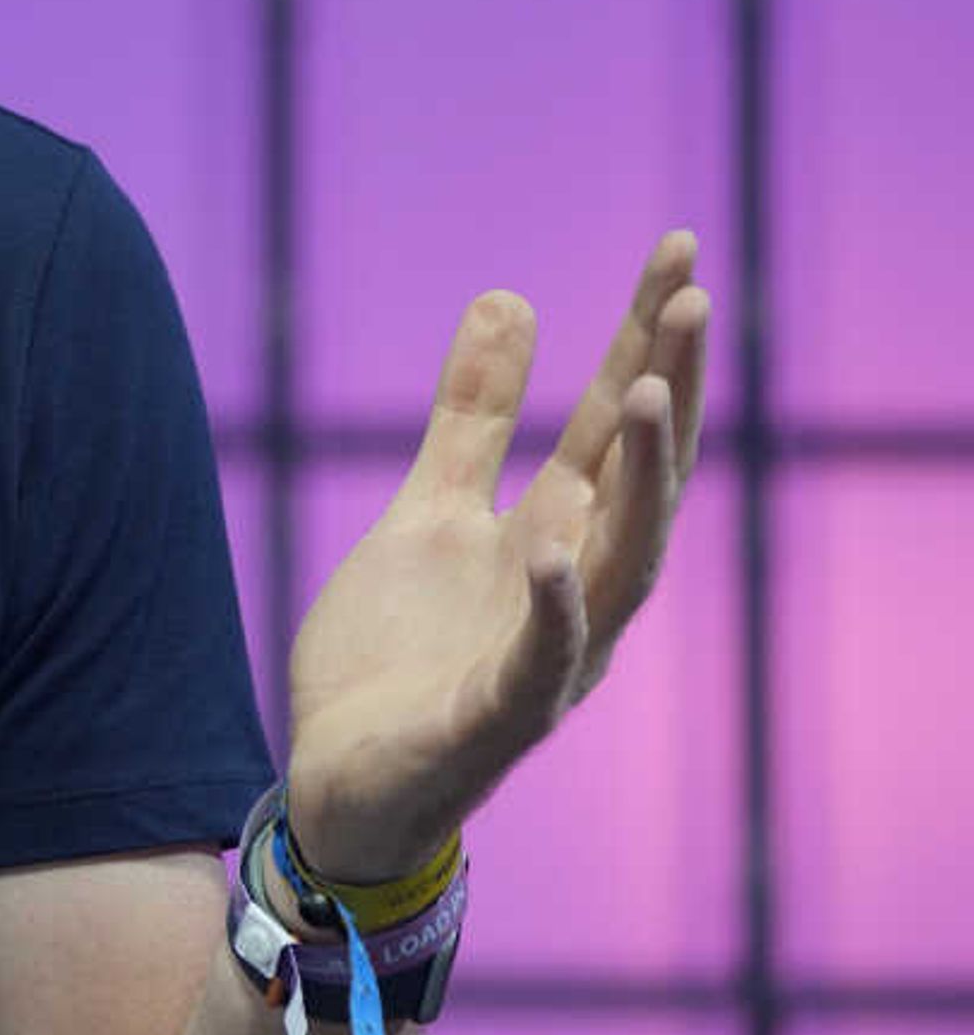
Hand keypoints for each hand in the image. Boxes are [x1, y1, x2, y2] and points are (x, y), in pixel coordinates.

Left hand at [282, 231, 712, 882]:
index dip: (645, 340)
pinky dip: (556, 607)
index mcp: (556, 537)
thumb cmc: (401, 656)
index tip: (677, 250)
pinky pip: (540, 660)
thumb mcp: (428, 511)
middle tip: (689, 295)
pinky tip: (556, 547)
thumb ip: (473, 416)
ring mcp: (546, 657)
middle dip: (666, 388)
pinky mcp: (496, 719)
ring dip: (635, 479)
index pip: (614, 425)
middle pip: (640, 479)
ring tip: (642, 390)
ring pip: (619, 562)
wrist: (345, 783)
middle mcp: (574, 592)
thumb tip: (511, 296)